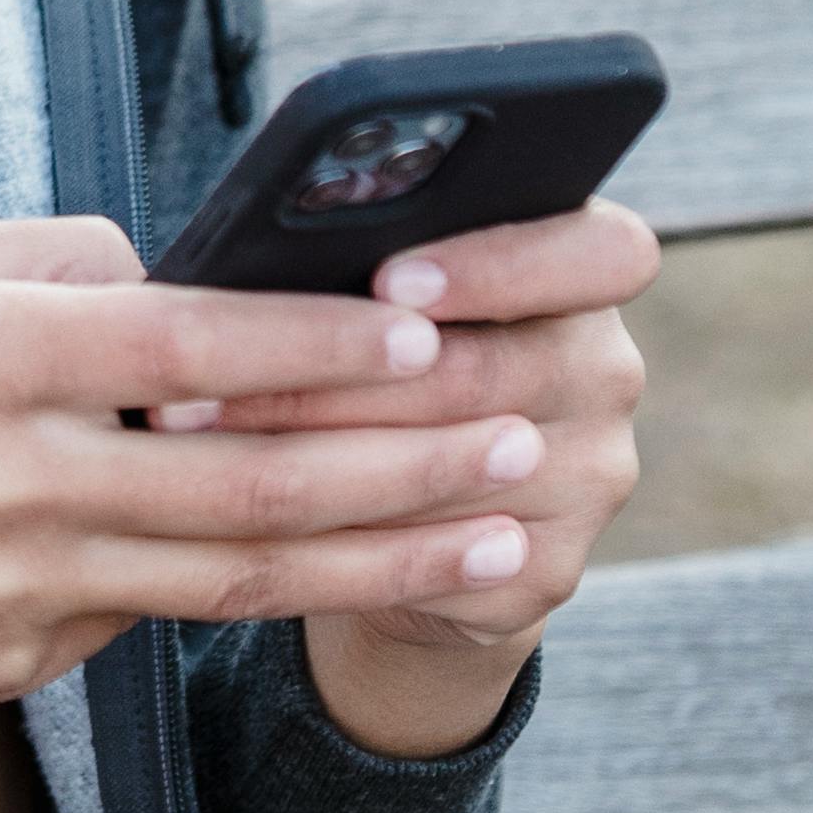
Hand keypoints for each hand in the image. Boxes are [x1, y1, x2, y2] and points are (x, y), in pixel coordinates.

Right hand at [0, 214, 583, 810]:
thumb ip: (44, 265)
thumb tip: (175, 288)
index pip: (189, 350)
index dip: (317, 346)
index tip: (427, 329)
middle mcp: (7, 482)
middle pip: (250, 488)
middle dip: (410, 467)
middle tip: (528, 441)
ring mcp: (7, 593)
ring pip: (232, 581)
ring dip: (382, 557)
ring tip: (504, 534)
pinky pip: (129, 618)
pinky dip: (221, 586)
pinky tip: (314, 561)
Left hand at [161, 201, 655, 761]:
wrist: (409, 507)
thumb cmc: (369, 350)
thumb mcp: (379, 282)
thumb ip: (365, 250)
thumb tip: (269, 242)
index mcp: (584, 271)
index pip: (608, 251)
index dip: (503, 263)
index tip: (391, 280)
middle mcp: (605, 370)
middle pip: (497, 371)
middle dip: (347, 374)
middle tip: (221, 373)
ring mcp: (591, 477)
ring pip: (458, 467)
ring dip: (321, 453)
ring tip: (204, 434)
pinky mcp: (550, 570)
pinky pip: (445, 557)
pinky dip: (344, 536)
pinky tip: (262, 517)